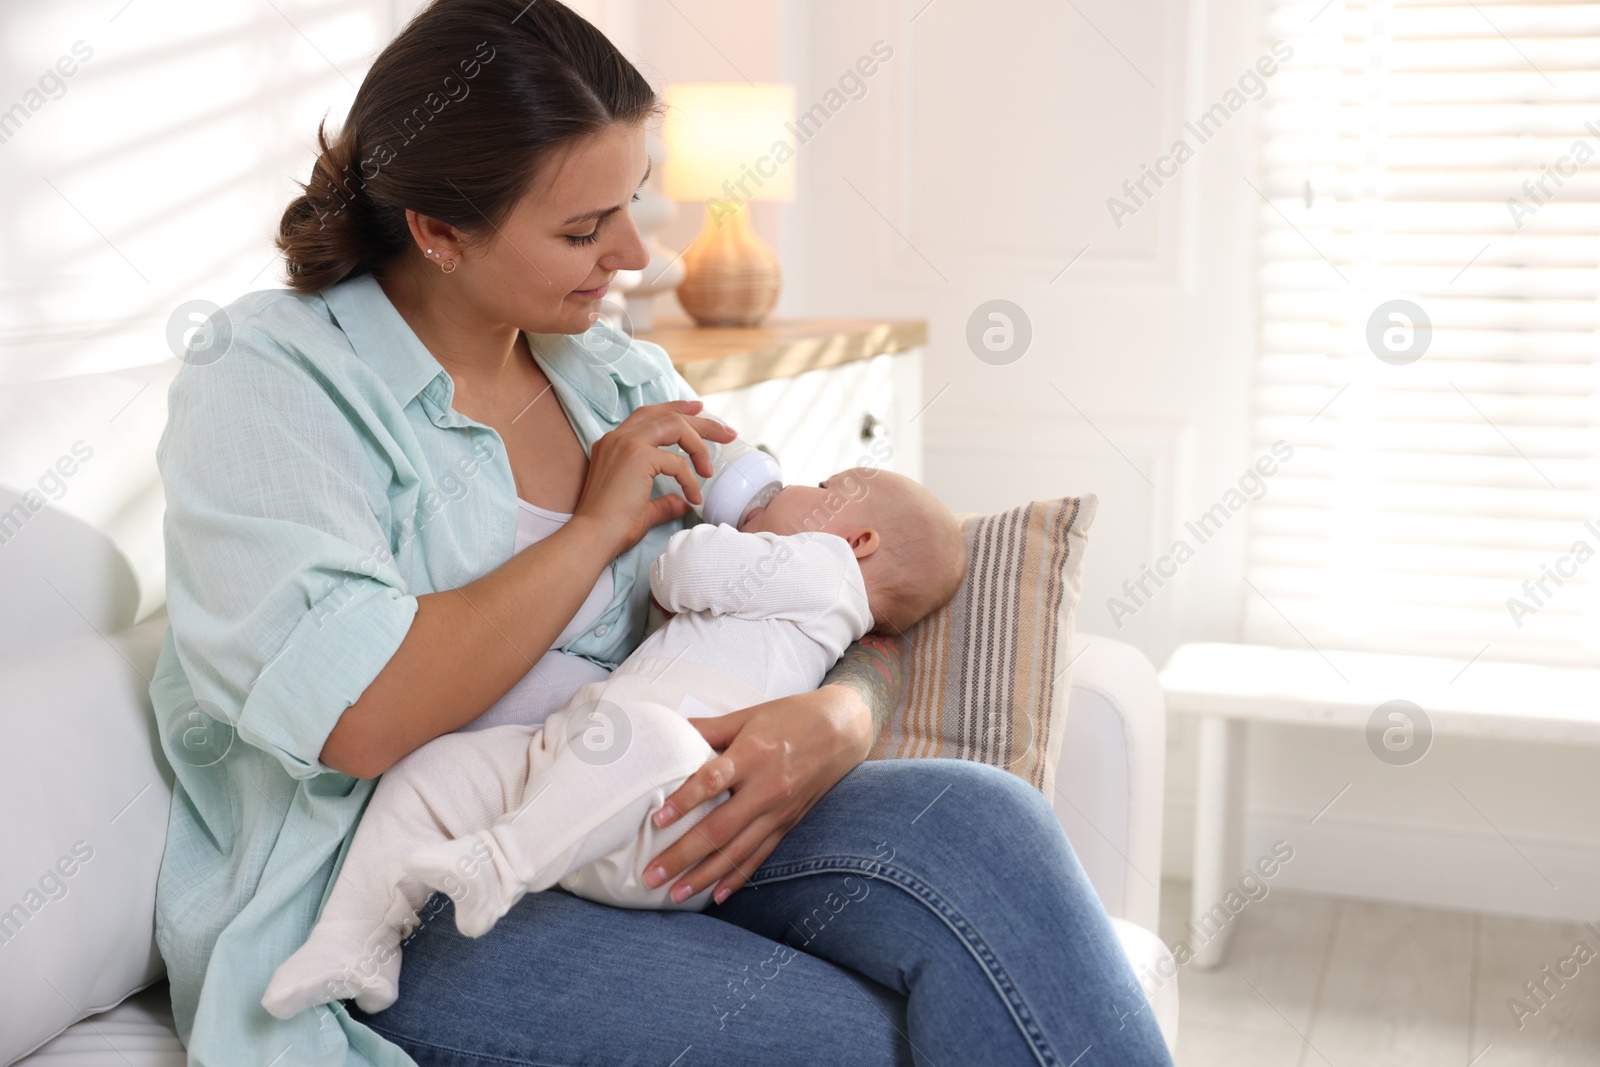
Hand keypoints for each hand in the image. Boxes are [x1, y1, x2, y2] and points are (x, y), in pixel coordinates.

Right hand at [571, 400, 736, 555]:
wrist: (593, 536)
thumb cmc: (611, 527)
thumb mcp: (643, 508)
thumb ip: (664, 501)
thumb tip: (683, 502)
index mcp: (614, 443)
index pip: (650, 415)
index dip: (677, 409)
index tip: (700, 410)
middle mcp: (618, 436)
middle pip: (667, 414)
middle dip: (701, 422)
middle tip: (727, 433)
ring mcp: (626, 442)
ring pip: (675, 425)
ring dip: (700, 443)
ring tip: (711, 468)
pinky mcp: (637, 456)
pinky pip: (677, 461)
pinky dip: (690, 479)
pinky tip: (693, 497)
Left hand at [642, 685, 874, 903]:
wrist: (842, 729)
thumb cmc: (791, 717)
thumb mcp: (747, 715)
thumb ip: (709, 728)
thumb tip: (670, 731)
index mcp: (752, 755)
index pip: (712, 781)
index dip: (684, 801)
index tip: (658, 820)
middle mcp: (766, 788)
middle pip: (720, 828)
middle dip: (683, 855)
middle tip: (651, 875)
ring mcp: (779, 811)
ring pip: (738, 851)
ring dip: (704, 876)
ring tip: (676, 895)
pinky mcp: (789, 824)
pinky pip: (761, 856)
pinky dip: (739, 878)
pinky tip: (717, 896)